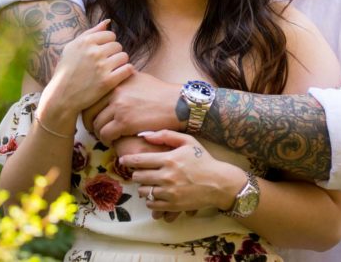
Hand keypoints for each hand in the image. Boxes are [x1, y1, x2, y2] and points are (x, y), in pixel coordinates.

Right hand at [39, 20, 132, 128]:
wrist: (61, 97)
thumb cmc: (66, 71)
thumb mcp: (72, 48)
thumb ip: (90, 32)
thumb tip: (108, 21)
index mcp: (85, 42)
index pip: (110, 35)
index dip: (108, 44)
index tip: (102, 54)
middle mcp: (94, 52)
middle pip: (118, 46)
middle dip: (114, 54)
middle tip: (106, 64)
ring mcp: (101, 67)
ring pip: (124, 57)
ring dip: (120, 63)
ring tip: (112, 70)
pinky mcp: (108, 82)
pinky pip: (127, 69)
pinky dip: (126, 72)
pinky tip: (118, 76)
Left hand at [84, 71, 182, 141]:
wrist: (176, 104)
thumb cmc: (160, 92)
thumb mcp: (139, 77)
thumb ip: (124, 77)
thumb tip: (116, 74)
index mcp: (116, 81)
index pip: (92, 96)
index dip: (89, 108)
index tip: (92, 116)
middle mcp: (115, 92)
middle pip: (89, 111)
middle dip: (89, 123)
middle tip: (93, 129)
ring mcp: (119, 107)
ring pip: (97, 125)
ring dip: (99, 133)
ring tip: (104, 137)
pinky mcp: (124, 122)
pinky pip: (106, 134)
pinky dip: (106, 140)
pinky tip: (112, 141)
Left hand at [121, 130, 246, 213]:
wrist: (218, 183)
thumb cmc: (203, 160)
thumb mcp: (188, 141)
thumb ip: (165, 135)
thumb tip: (144, 135)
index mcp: (169, 159)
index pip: (139, 160)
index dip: (128, 160)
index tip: (122, 160)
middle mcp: (167, 176)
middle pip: (138, 177)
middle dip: (137, 174)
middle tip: (141, 172)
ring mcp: (169, 192)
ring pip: (143, 191)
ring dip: (143, 187)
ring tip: (149, 183)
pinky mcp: (172, 205)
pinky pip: (151, 204)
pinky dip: (150, 199)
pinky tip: (156, 193)